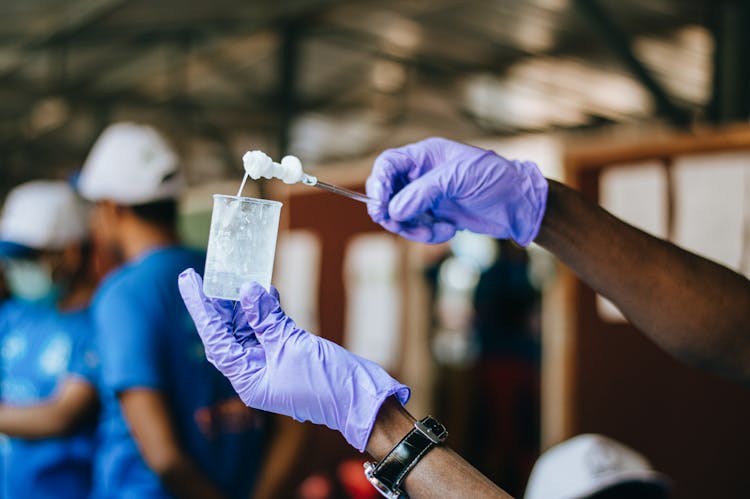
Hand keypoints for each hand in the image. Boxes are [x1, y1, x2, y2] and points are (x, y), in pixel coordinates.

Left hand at [178, 269, 409, 451]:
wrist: (361, 397)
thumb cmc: (326, 382)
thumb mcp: (292, 346)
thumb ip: (267, 318)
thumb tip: (250, 290)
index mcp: (247, 379)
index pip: (215, 339)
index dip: (200, 308)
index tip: (189, 280)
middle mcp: (255, 372)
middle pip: (229, 333)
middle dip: (221, 304)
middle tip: (212, 274)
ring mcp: (272, 363)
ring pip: (249, 328)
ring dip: (247, 304)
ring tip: (242, 277)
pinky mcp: (290, 354)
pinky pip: (271, 329)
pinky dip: (269, 310)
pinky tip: (269, 291)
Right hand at [365, 137, 547, 244]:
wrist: (520, 205)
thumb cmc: (493, 180)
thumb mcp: (457, 179)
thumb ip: (423, 193)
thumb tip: (393, 211)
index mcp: (425, 156)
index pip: (388, 164)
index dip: (378, 182)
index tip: (379, 205)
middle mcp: (422, 176)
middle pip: (388, 193)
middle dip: (391, 212)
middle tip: (397, 225)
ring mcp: (428, 197)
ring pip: (400, 216)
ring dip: (413, 228)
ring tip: (435, 231)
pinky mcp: (436, 217)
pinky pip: (418, 229)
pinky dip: (430, 234)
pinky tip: (450, 230)